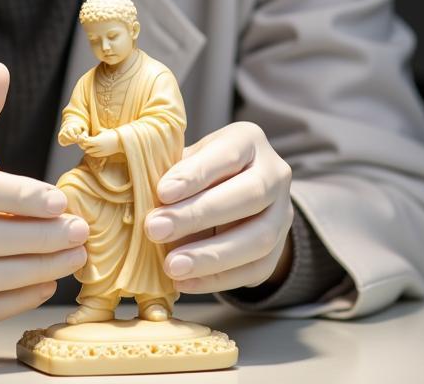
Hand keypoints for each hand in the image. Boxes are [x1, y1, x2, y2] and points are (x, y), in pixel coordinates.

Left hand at [79, 129, 119, 158]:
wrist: (120, 141)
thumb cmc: (111, 134)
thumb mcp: (102, 131)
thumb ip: (96, 133)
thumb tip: (90, 133)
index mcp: (97, 140)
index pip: (86, 142)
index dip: (84, 141)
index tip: (83, 138)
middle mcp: (98, 147)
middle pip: (87, 148)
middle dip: (85, 146)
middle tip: (84, 143)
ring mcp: (101, 151)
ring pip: (90, 153)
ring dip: (88, 150)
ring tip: (88, 147)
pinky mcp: (104, 154)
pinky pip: (95, 155)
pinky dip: (92, 153)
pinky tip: (92, 151)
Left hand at [143, 121, 294, 291]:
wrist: (233, 191)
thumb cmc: (199, 169)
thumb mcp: (187, 156)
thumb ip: (171, 170)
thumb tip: (139, 193)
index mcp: (249, 140)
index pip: (228, 154)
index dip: (196, 174)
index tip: (162, 192)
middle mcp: (275, 173)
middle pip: (248, 195)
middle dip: (199, 215)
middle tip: (155, 229)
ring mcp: (284, 213)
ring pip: (259, 238)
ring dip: (211, 256)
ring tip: (171, 266)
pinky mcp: (279, 248)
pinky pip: (256, 270)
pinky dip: (219, 279)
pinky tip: (186, 282)